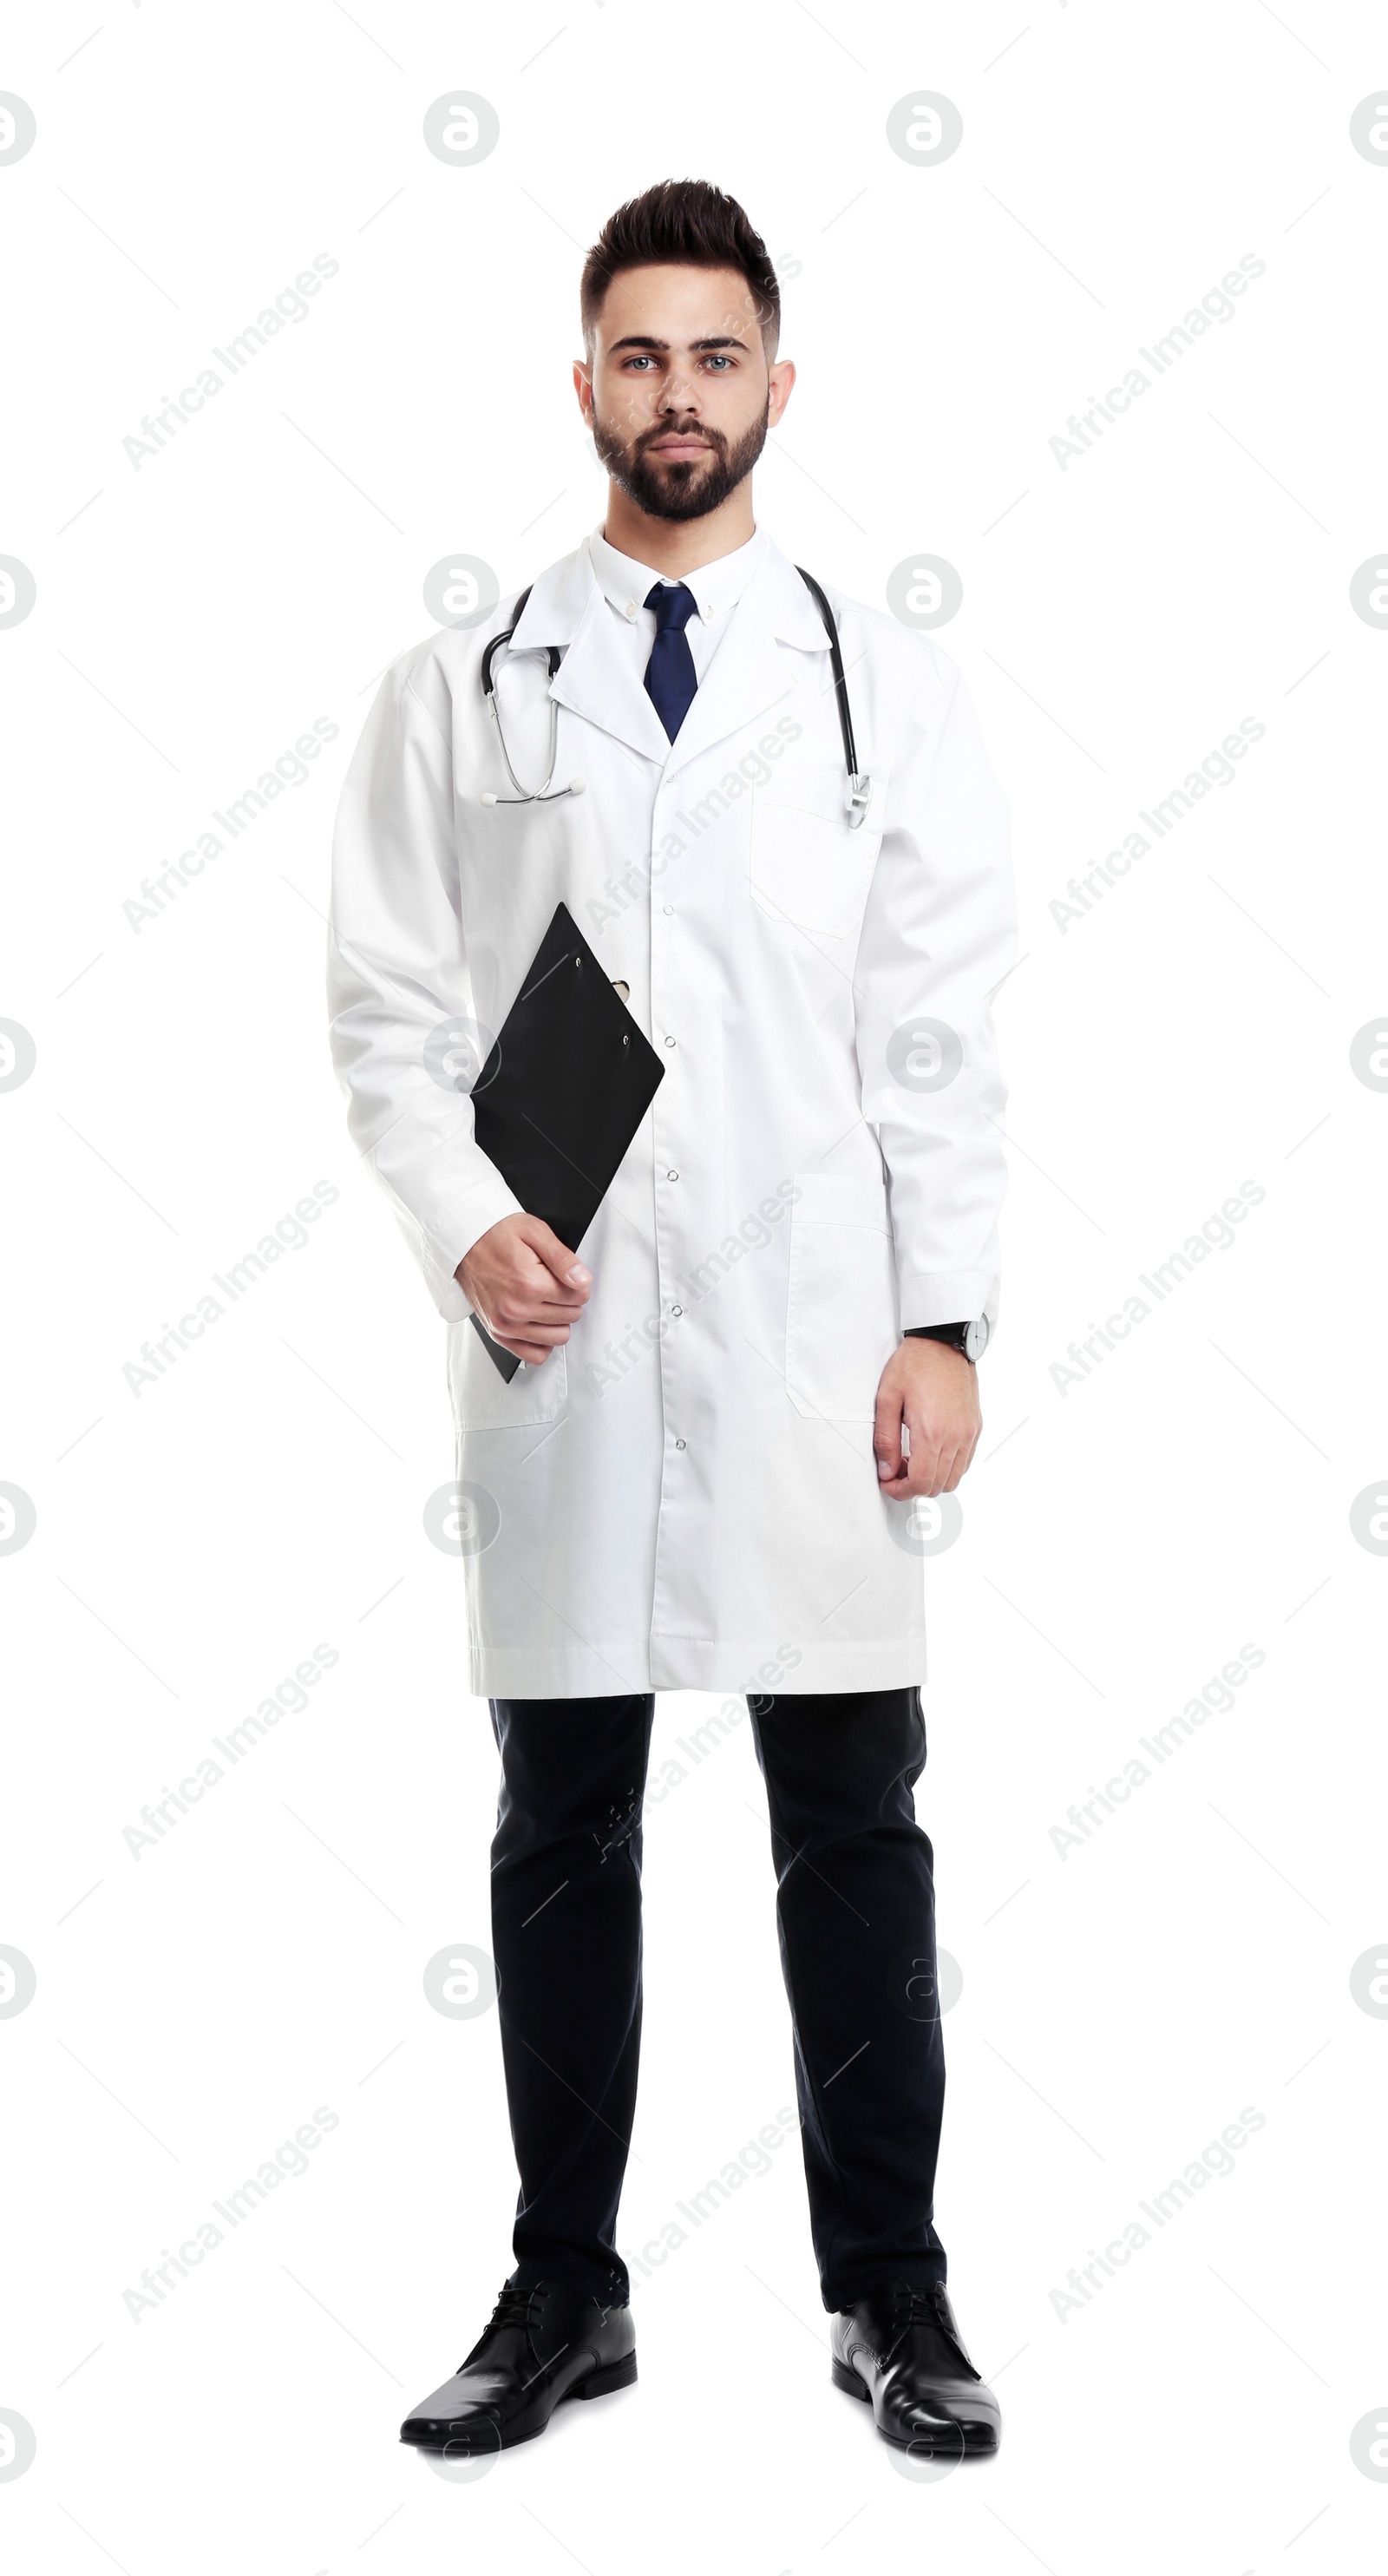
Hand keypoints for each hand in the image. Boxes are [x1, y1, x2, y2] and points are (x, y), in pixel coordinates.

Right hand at [456, 1214, 591, 1364]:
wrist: (464, 1243)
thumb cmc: (496, 1235)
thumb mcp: (534, 1232)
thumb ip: (562, 1258)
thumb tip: (582, 1279)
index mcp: (528, 1283)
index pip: (579, 1296)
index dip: (579, 1283)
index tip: (568, 1276)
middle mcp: (516, 1308)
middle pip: (571, 1317)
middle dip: (569, 1300)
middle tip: (554, 1284)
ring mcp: (505, 1325)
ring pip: (558, 1338)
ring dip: (558, 1321)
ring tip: (547, 1302)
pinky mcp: (498, 1334)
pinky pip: (534, 1355)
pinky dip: (542, 1342)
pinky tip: (540, 1323)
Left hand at [873, 1337, 980, 1500]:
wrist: (944, 1342)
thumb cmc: (914, 1364)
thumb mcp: (887, 1399)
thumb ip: (886, 1440)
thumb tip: (887, 1471)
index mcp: (931, 1432)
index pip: (920, 1483)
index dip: (900, 1491)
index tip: (888, 1483)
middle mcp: (955, 1437)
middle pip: (937, 1486)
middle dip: (913, 1487)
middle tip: (895, 1471)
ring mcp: (969, 1433)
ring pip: (954, 1478)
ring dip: (931, 1478)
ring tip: (912, 1460)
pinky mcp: (975, 1427)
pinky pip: (965, 1462)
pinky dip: (948, 1467)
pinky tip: (931, 1451)